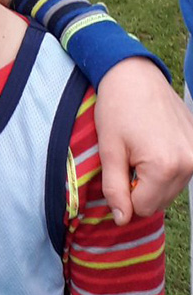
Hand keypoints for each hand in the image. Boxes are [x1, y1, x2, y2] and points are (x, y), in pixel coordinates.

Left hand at [94, 56, 192, 224]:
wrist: (135, 76)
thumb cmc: (118, 109)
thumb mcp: (109, 150)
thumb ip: (115, 188)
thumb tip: (121, 219)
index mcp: (165, 167)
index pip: (143, 208)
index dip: (124, 195)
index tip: (118, 171)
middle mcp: (189, 164)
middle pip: (159, 201)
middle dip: (138, 187)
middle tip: (127, 158)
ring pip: (170, 189)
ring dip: (152, 178)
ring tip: (139, 149)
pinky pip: (180, 172)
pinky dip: (164, 167)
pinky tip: (152, 145)